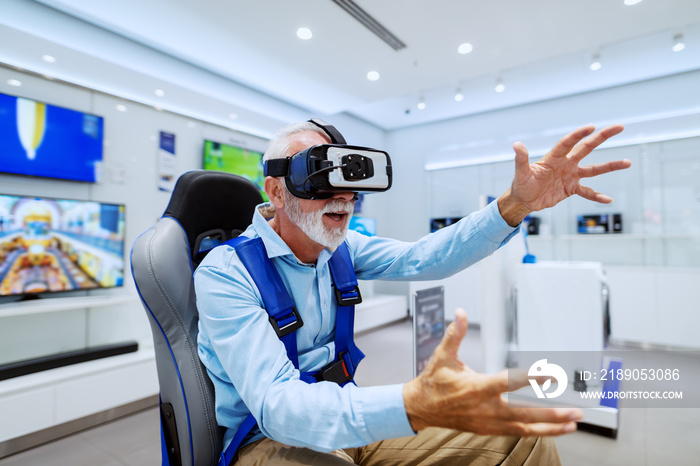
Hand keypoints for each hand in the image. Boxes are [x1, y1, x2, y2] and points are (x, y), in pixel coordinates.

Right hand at [403, 308, 581, 435]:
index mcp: (476, 388)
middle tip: (575, 410)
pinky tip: (554, 429)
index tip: (551, 376)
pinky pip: (518, 432)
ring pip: (524, 427)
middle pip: (524, 413)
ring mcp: (489, 422)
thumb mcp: (442, 355)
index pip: (508, 383)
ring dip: (550, 426)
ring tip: (572, 423)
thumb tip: (460, 313)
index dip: (531, 380)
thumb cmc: (434, 382)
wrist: (421, 408)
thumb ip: (455, 334)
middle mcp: (486, 408)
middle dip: (552, 413)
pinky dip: (538, 431)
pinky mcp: (489, 429)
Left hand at [497, 124, 630, 225]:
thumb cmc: (521, 185)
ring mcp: (571, 175)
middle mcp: (566, 163)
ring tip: (627, 162)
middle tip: (619, 126)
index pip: (568, 143)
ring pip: (594, 169)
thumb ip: (521, 159)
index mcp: (554, 157)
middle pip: (586, 147)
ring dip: (610, 166)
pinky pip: (588, 192)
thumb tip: (516, 145)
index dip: (579, 134)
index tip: (591, 126)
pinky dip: (597, 196)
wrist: (524, 200)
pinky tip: (608, 199)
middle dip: (602, 137)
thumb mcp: (521, 173)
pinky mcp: (572, 188)